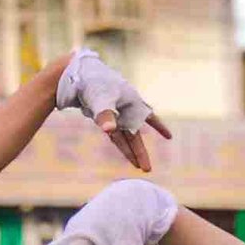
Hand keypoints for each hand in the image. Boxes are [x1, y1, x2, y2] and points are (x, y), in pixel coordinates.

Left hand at [56, 49, 171, 171]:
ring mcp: (115, 114)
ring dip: (130, 151)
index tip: (169, 137)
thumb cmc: (93, 83)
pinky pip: (114, 135)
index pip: (149, 117)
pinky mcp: (103, 118)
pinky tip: (128, 155)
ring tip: (139, 167)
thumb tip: (109, 130)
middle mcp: (126, 108)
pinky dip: (120, 144)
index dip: (159, 127)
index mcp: (132, 101)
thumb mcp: (101, 99)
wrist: (75, 75)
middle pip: (136, 133)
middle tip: (147, 169)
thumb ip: (106, 115)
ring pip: (125, 136)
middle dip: (141, 151)